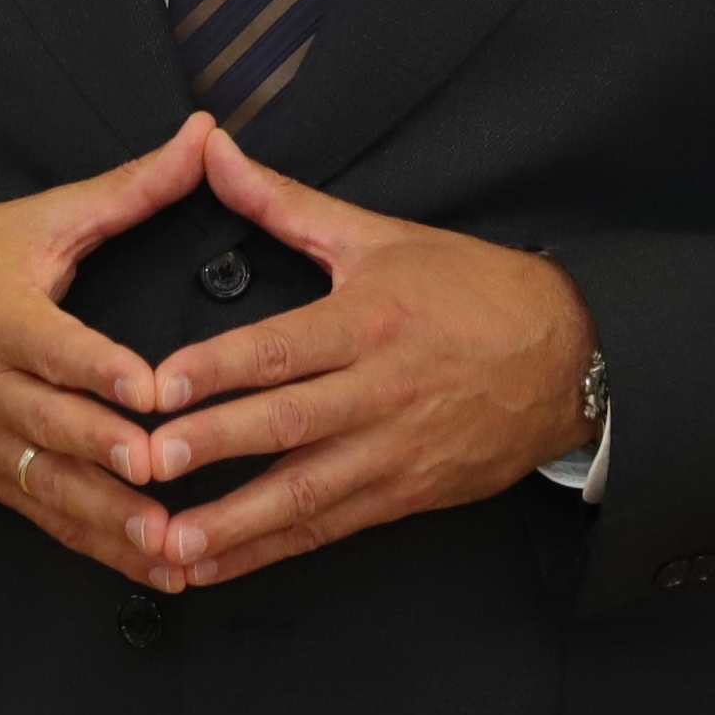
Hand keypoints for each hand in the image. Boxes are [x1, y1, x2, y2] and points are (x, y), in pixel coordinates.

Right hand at [0, 111, 212, 578]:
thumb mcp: (39, 219)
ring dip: (113, 520)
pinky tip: (156, 566)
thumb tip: (204, 137)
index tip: (147, 390)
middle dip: (110, 455)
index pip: (54, 346)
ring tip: (170, 545)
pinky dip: (101, 546)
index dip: (99, 369)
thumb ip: (130, 188)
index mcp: (4, 317)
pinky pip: (51, 519)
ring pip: (55, 488)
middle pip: (55, 426)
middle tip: (164, 474)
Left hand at [140, 126, 598, 587]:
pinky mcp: (406, 495)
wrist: (569, 357)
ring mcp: (393, 451)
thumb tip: (212, 148)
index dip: (218, 367)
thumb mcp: (378, 236)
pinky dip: (272, 550)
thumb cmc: (472, 290)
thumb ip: (282, 201)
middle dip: (212, 448)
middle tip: (145, 466)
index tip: (160, 386)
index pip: (283, 347)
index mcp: (369, 321)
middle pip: (287, 424)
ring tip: (170, 545)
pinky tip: (218, 565)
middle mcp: (380, 392)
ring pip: (305, 493)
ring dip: (234, 524)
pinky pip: (329, 529)